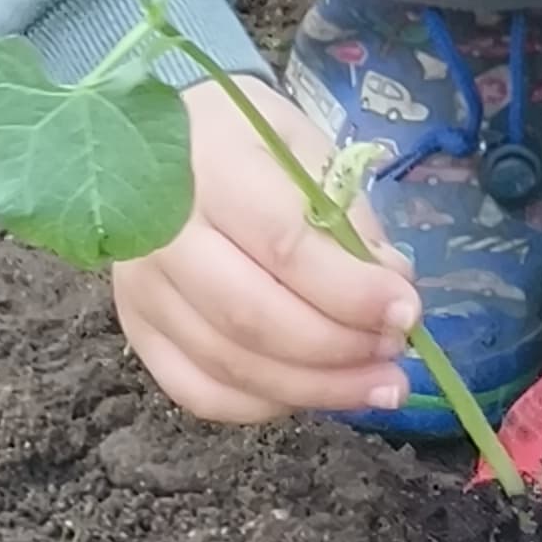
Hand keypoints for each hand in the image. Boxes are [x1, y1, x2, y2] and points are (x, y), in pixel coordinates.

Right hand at [112, 78, 416, 423]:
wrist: (147, 143)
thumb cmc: (239, 137)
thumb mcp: (302, 144)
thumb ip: (346, 212)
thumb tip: (391, 283)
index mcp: (209, 170)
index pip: (284, 246)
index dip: (351, 290)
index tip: (406, 310)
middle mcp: (161, 236)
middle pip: (253, 317)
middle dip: (338, 349)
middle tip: (394, 356)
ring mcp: (140, 290)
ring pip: (230, 365)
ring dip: (315, 388)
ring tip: (375, 386)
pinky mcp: (136, 329)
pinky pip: (199, 391)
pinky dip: (263, 404)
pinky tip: (311, 392)